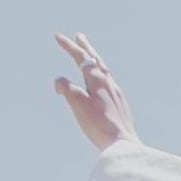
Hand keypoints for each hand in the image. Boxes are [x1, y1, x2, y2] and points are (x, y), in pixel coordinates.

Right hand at [52, 32, 133, 151]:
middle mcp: (109, 83)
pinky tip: (102, 85)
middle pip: (97, 60)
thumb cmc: (98, 124)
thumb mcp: (76, 103)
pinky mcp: (120, 105)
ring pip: (105, 72)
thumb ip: (66, 87)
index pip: (82, 57)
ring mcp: (117, 94)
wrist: (122, 143)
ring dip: (95, 61)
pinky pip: (109, 84)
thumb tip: (60, 82)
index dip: (69, 46)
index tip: (58, 37)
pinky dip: (101, 77)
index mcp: (98, 80)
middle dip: (86, 47)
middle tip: (80, 36)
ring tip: (91, 57)